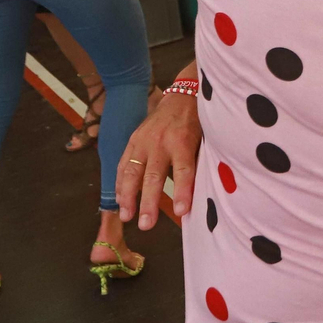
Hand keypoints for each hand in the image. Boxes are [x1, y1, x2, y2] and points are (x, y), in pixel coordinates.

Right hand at [116, 90, 201, 229]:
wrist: (181, 97)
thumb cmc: (197, 123)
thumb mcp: (203, 140)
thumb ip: (198, 164)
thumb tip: (199, 195)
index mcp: (183, 141)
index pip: (184, 170)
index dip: (182, 191)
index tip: (181, 211)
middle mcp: (160, 142)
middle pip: (154, 176)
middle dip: (149, 203)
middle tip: (146, 225)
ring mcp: (143, 141)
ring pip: (133, 172)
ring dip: (128, 197)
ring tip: (126, 217)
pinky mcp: (133, 140)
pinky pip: (123, 164)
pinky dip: (120, 183)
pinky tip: (119, 200)